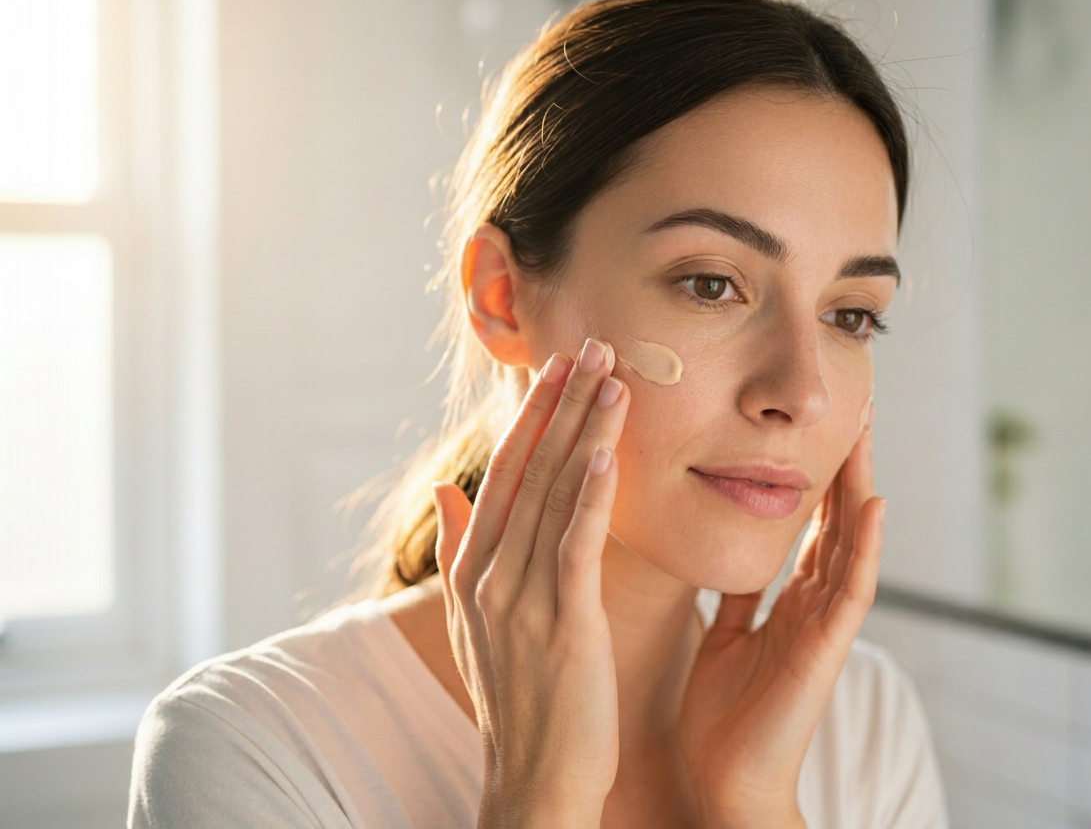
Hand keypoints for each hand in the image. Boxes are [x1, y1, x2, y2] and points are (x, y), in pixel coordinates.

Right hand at [432, 338, 629, 828]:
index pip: (504, 474)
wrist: (534, 780)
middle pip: (528, 471)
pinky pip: (574, 545)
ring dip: (582, 431)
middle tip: (590, 344)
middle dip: (560, 403)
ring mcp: (521, 598)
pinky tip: (604, 452)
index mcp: (475, 569)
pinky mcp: (561, 623)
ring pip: (553, 496)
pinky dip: (588, 495)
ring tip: (611, 376)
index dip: (530, 416)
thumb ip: (461, 546)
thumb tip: (447, 487)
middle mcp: (491, 574)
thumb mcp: (477, 619)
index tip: (555, 364)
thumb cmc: (518, 698)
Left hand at [678, 415, 884, 828]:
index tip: (821, 427)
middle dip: (846, 465)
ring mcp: (826, 625)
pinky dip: (866, 545)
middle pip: (838, 522)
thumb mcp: (727, 639)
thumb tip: (730, 559)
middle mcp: (814, 605)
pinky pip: (852, 588)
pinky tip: (875, 503)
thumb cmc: (724, 718)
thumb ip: (738, 599)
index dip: (818, 477)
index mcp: (789, 602)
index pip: (811, 526)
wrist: (725, 781)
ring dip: (861, 486)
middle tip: (858, 407)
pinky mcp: (826, 648)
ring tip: (868, 432)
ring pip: (851, 542)